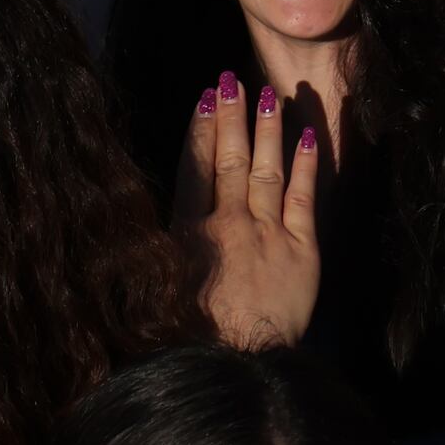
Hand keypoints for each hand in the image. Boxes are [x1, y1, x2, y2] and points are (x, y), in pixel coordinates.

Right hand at [179, 75, 323, 350]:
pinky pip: (303, 197)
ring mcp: (267, 234)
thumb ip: (155, 250)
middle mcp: (228, 224)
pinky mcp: (301, 250)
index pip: (195, 169)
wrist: (235, 365)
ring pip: (267, 170)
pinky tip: (307, 135)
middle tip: (232, 79)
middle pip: (231, 160)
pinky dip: (306, 165)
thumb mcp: (157, 290)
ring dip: (267, 129)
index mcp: (189, 234)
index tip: (205, 99)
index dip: (201, 131)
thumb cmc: (188, 336)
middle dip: (232, 117)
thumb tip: (137, 222)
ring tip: (268, 94)